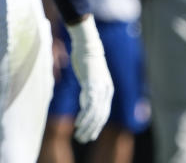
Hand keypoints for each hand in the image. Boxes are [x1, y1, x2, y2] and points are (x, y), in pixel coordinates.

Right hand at [66, 15, 113, 142]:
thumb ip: (90, 90)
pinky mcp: (92, 86)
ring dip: (88, 127)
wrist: (87, 45)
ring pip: (96, 114)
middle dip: (92, 130)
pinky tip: (78, 124)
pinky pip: (89, 106)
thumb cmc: (86, 58)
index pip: (103, 113)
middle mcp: (106, 91)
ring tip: (80, 136)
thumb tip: (85, 102)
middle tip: (84, 139)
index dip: (97, 125)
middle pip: (101, 116)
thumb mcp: (91, 77)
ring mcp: (100, 89)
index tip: (90, 135)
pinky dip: (84, 117)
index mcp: (107, 90)